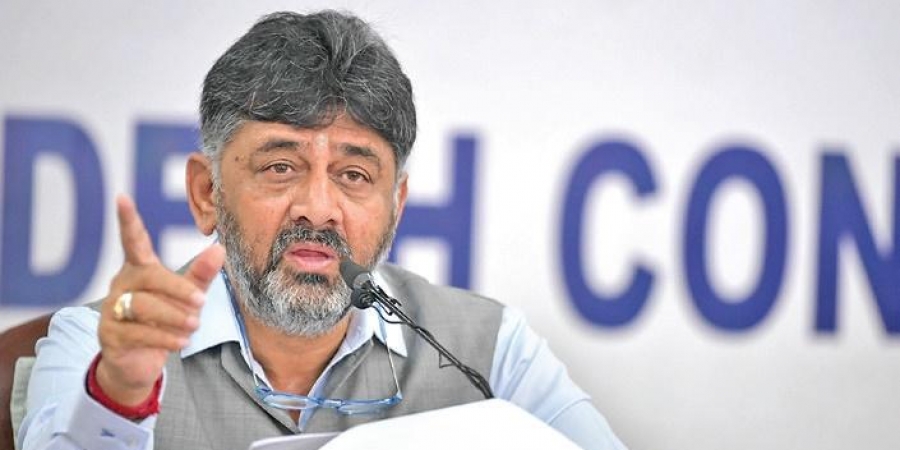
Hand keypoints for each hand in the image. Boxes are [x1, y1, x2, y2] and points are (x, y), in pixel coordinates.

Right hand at [96, 195, 224, 405]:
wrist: (136, 362)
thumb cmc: (163, 320)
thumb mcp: (185, 297)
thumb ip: (200, 275)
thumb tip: (220, 248)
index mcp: (139, 269)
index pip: (133, 242)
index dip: (128, 221)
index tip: (122, 198)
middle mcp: (122, 285)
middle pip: (149, 277)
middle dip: (178, 289)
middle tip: (202, 302)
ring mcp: (112, 309)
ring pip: (143, 305)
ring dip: (173, 315)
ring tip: (194, 325)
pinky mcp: (110, 334)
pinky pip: (138, 332)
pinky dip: (164, 337)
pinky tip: (181, 341)